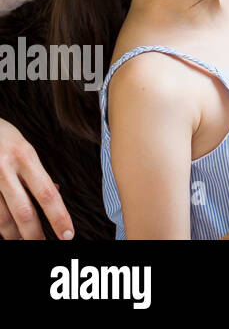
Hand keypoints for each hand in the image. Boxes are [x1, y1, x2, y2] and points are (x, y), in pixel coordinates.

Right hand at [0, 118, 72, 239]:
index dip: (59, 216)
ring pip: (2, 218)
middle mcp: (5, 169)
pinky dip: (0, 226)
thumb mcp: (24, 148)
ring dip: (14, 235)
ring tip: (23, 241)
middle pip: (23, 212)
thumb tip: (54, 192)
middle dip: (35, 234)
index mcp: (25, 156)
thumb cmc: (2, 137)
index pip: (47, 193)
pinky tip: (7, 231)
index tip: (68, 234)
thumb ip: (35, 172)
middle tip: (45, 245)